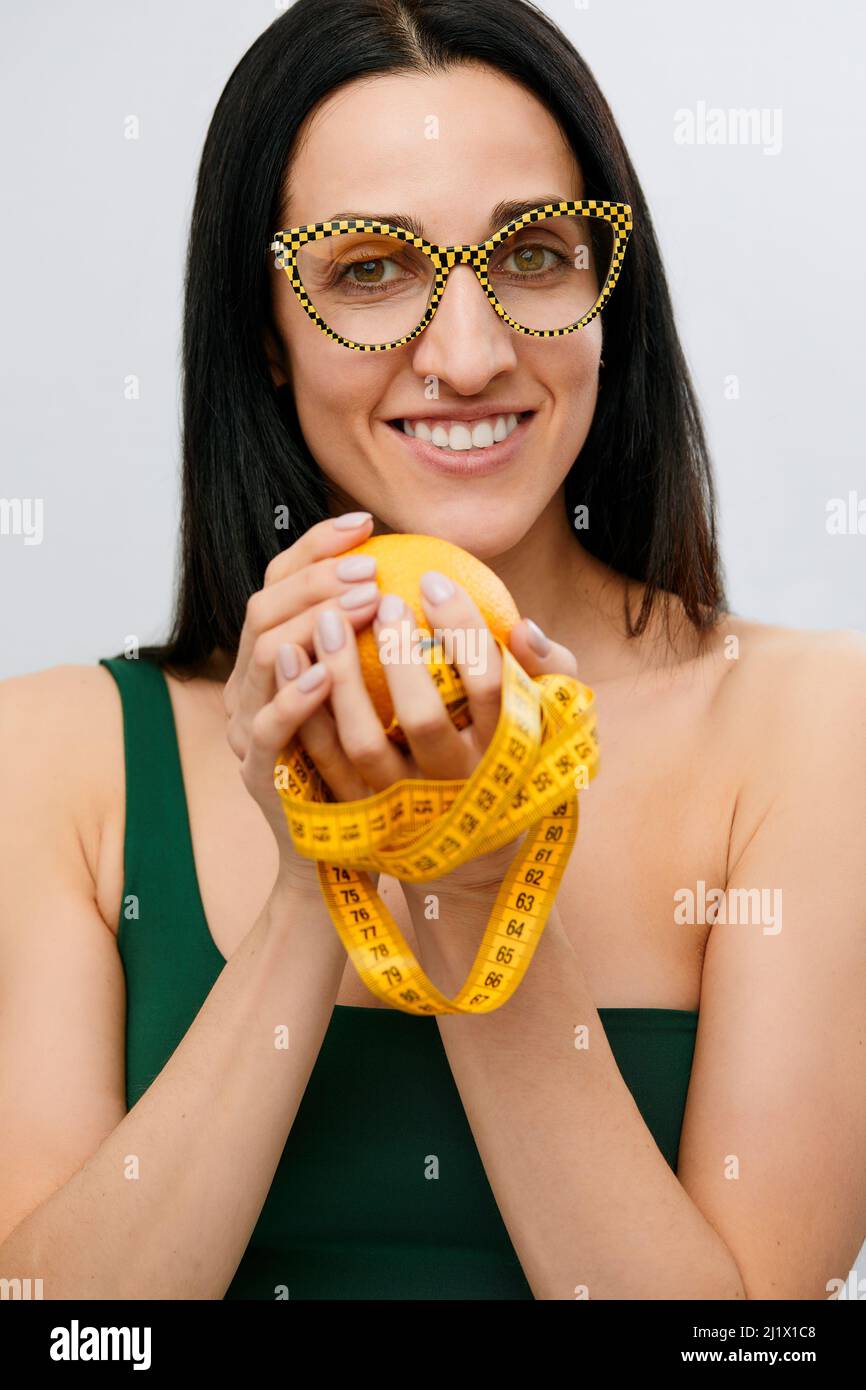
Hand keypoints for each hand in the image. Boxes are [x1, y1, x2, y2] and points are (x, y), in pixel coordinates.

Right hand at [222, 511, 381, 888]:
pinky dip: (294, 696)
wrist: (350, 859)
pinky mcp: (260, 774)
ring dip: (311, 621)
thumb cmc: (384, 775)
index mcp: (286, 658)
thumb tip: (444, 584)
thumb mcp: (391, 702)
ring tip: (364, 605)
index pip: (283, 581)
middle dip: (316, 576)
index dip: (316, 546)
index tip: (365, 523)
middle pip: (266, 605)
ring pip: (263, 654)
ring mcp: (251, 726)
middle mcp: (257, 684)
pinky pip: (270, 728)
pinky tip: (328, 673)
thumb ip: (406, 648)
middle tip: (372, 570)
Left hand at [292, 567, 578, 902]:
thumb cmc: (514, 755)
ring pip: (364, 743)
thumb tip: (522, 624)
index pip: (488, 685)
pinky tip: (292, 659)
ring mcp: (403, 803)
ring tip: (327, 620)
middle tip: (380, 600)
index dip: (462, 629)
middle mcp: (454, 781)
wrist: (471, 853)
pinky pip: (325, 761)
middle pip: (423, 718)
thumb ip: (549, 668)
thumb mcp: (551, 716)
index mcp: (504, 751)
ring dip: (341, 679)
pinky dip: (306, 711)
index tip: (433, 580)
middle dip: (399, 656)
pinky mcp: (359, 814)